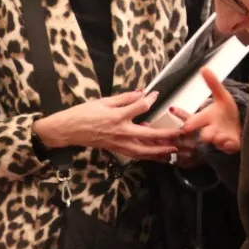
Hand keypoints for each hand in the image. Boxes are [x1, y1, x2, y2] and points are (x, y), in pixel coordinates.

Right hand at [34, 91, 182, 159]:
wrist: (68, 130)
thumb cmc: (83, 114)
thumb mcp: (103, 101)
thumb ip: (124, 98)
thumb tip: (141, 93)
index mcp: (117, 116)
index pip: (140, 107)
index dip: (150, 100)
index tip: (156, 95)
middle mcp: (120, 132)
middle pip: (148, 135)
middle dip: (166, 135)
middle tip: (180, 134)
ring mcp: (119, 143)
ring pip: (144, 150)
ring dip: (160, 151)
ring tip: (173, 150)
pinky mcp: (116, 149)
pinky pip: (135, 154)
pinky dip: (147, 155)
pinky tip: (156, 155)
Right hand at [170, 69, 242, 154]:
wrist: (239, 124)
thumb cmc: (226, 112)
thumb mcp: (222, 96)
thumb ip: (212, 84)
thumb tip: (203, 68)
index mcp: (206, 118)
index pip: (193, 121)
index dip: (189, 123)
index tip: (187, 126)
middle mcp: (210, 129)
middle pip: (204, 134)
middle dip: (205, 134)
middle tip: (205, 134)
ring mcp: (220, 138)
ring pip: (216, 141)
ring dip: (217, 138)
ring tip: (219, 135)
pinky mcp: (229, 145)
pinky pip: (228, 147)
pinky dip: (228, 145)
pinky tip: (230, 141)